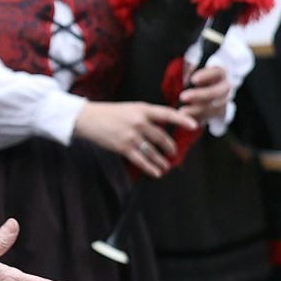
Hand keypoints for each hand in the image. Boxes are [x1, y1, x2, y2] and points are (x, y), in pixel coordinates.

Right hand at [73, 100, 198, 177]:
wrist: (86, 119)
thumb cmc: (108, 113)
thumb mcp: (129, 108)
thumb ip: (146, 115)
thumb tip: (162, 126)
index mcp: (142, 109)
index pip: (167, 114)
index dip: (182, 119)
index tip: (194, 126)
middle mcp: (139, 122)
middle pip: (162, 137)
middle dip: (170, 147)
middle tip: (173, 152)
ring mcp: (131, 135)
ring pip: (153, 151)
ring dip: (162, 160)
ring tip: (166, 166)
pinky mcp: (123, 147)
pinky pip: (141, 160)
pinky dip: (151, 167)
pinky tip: (157, 172)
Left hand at [177, 65, 231, 126]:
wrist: (209, 88)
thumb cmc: (199, 75)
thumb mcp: (195, 68)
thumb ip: (192, 68)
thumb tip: (188, 72)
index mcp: (221, 72)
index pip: (217, 72)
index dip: (206, 75)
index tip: (193, 80)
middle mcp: (225, 86)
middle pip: (217, 92)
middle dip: (200, 95)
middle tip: (183, 97)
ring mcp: (224, 100)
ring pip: (214, 107)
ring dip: (197, 110)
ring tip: (181, 111)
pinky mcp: (220, 112)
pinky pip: (211, 117)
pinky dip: (199, 118)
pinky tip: (187, 119)